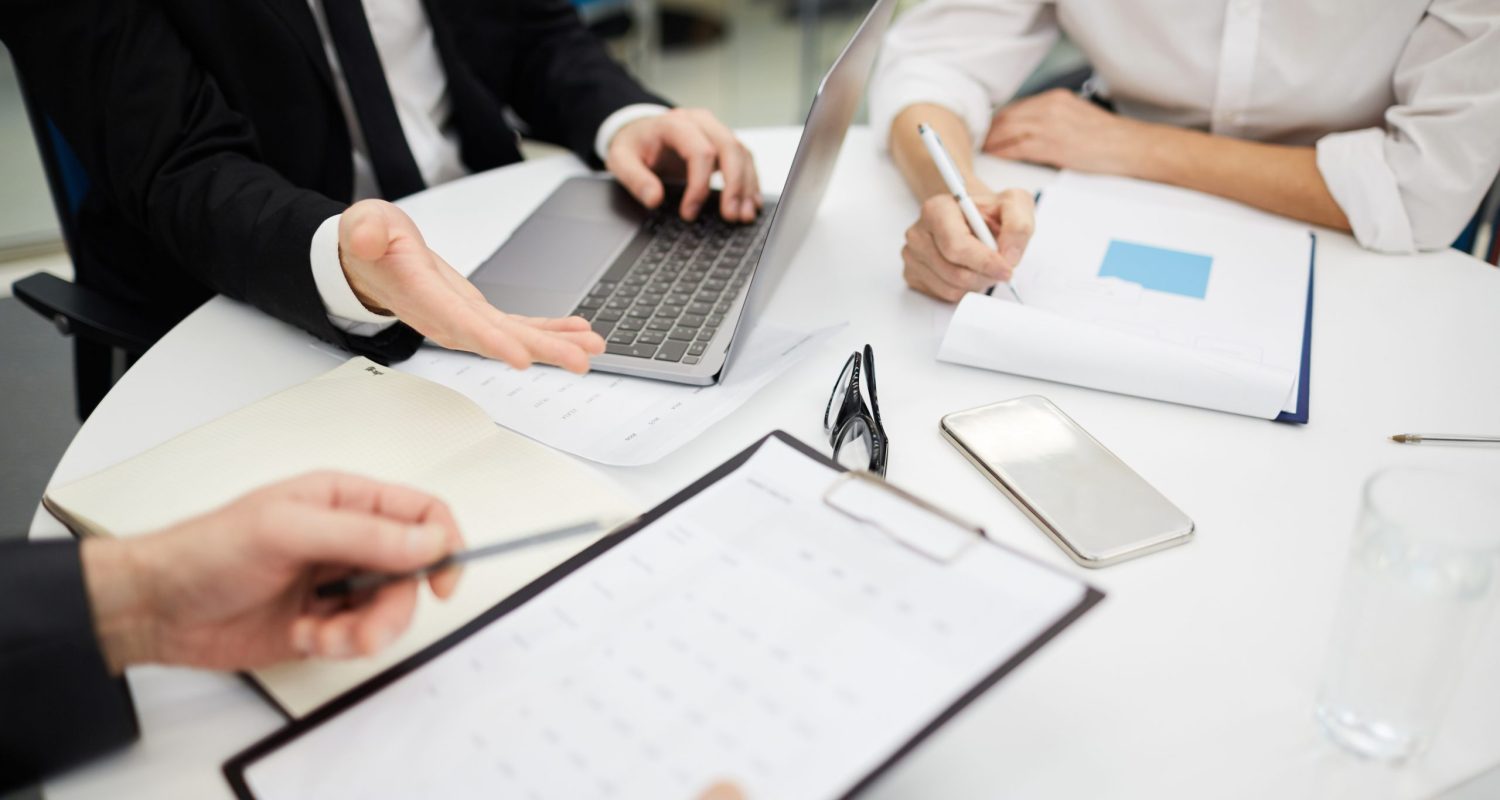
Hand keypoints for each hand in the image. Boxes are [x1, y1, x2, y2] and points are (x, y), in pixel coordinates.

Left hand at [80, 472, 465, 672]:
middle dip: (393, 607)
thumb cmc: (206, 551)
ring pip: (389, 611)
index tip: (442, 580)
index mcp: (345, 500)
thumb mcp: (287, 531)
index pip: (421, 513)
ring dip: (363, 632)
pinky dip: (338, 646)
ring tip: (322, 637)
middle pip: (413, 573)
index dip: (443, 544)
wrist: (156, 609)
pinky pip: (360, 638)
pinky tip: (301, 637)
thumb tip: (430, 541)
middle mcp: (348, 539)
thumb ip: (365, 535)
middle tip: (364, 629)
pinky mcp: (324, 622)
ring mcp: (337, 583)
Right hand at [339, 200, 604, 373]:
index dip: (491, 341)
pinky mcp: (479, 315)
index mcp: (421, 295)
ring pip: (515, 337)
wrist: (370, 263)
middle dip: (541, 351)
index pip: (458, 323)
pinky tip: (578, 331)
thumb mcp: (362, 224)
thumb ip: (364, 230)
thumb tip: (364, 238)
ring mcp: (465, 320)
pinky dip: (550, 329)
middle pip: (499, 339)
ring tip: (592, 347)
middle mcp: (447, 318)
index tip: (520, 358)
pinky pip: (518, 326)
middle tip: (579, 360)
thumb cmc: (370, 243)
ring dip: (555, 344)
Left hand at [606, 108, 761, 222]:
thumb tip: (654, 199)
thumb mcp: (621, 159)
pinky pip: (744, 160)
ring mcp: (715, 131)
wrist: (639, 131)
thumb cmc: (633, 144)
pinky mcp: (723, 144)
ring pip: (741, 153)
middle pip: (729, 148)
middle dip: (734, 185)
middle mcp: (700, 122)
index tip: (689, 213)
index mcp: (675, 124)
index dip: (699, 185)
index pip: (700, 151)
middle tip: (730, 216)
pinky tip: (750, 204)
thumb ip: (635, 179)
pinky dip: (750, 182)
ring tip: (744, 216)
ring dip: (746, 186)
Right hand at [901, 187, 1034, 301]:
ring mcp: (912, 256)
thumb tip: (1008, 256)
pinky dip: (963, 289)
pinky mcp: (912, 275)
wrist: (973, 218)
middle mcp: (918, 233)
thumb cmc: (989, 212)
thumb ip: (1018, 226)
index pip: (957, 247)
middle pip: (954, 272)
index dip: (985, 262)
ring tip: (983, 266)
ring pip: (950, 287)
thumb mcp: (1014, 204)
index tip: (1006, 269)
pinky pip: (943, 295)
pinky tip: (968, 271)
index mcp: (936, 210)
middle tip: (1000, 269)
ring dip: (976, 283)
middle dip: (984, 276)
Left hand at [983, 89, 1146, 173]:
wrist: (1128, 146)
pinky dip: (1002, 152)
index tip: (989, 128)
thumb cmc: (1107, 137)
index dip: (999, 120)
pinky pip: (1016, 148)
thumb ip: (1053, 117)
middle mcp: (1049, 107)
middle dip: (990, 130)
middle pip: (1007, 117)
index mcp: (1055, 98)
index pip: (1017, 107)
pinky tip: (995, 157)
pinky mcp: (1050, 145)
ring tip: (983, 151)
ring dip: (992, 142)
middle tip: (979, 141)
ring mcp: (1049, 125)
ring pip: (1007, 131)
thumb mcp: (1076, 115)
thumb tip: (1031, 127)